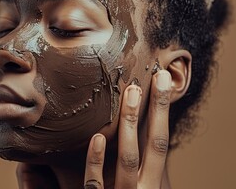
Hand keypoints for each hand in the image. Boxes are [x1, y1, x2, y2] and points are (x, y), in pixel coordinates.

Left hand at [85, 70, 171, 188]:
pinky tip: (96, 138)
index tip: (161, 81)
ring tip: (129, 94)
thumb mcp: (136, 188)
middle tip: (152, 80)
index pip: (160, 142)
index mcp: (151, 184)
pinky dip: (96, 162)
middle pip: (152, 146)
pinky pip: (95, 184)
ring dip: (129, 125)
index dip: (162, 111)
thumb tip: (130, 133)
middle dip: (154, 112)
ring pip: (127, 160)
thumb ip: (136, 168)